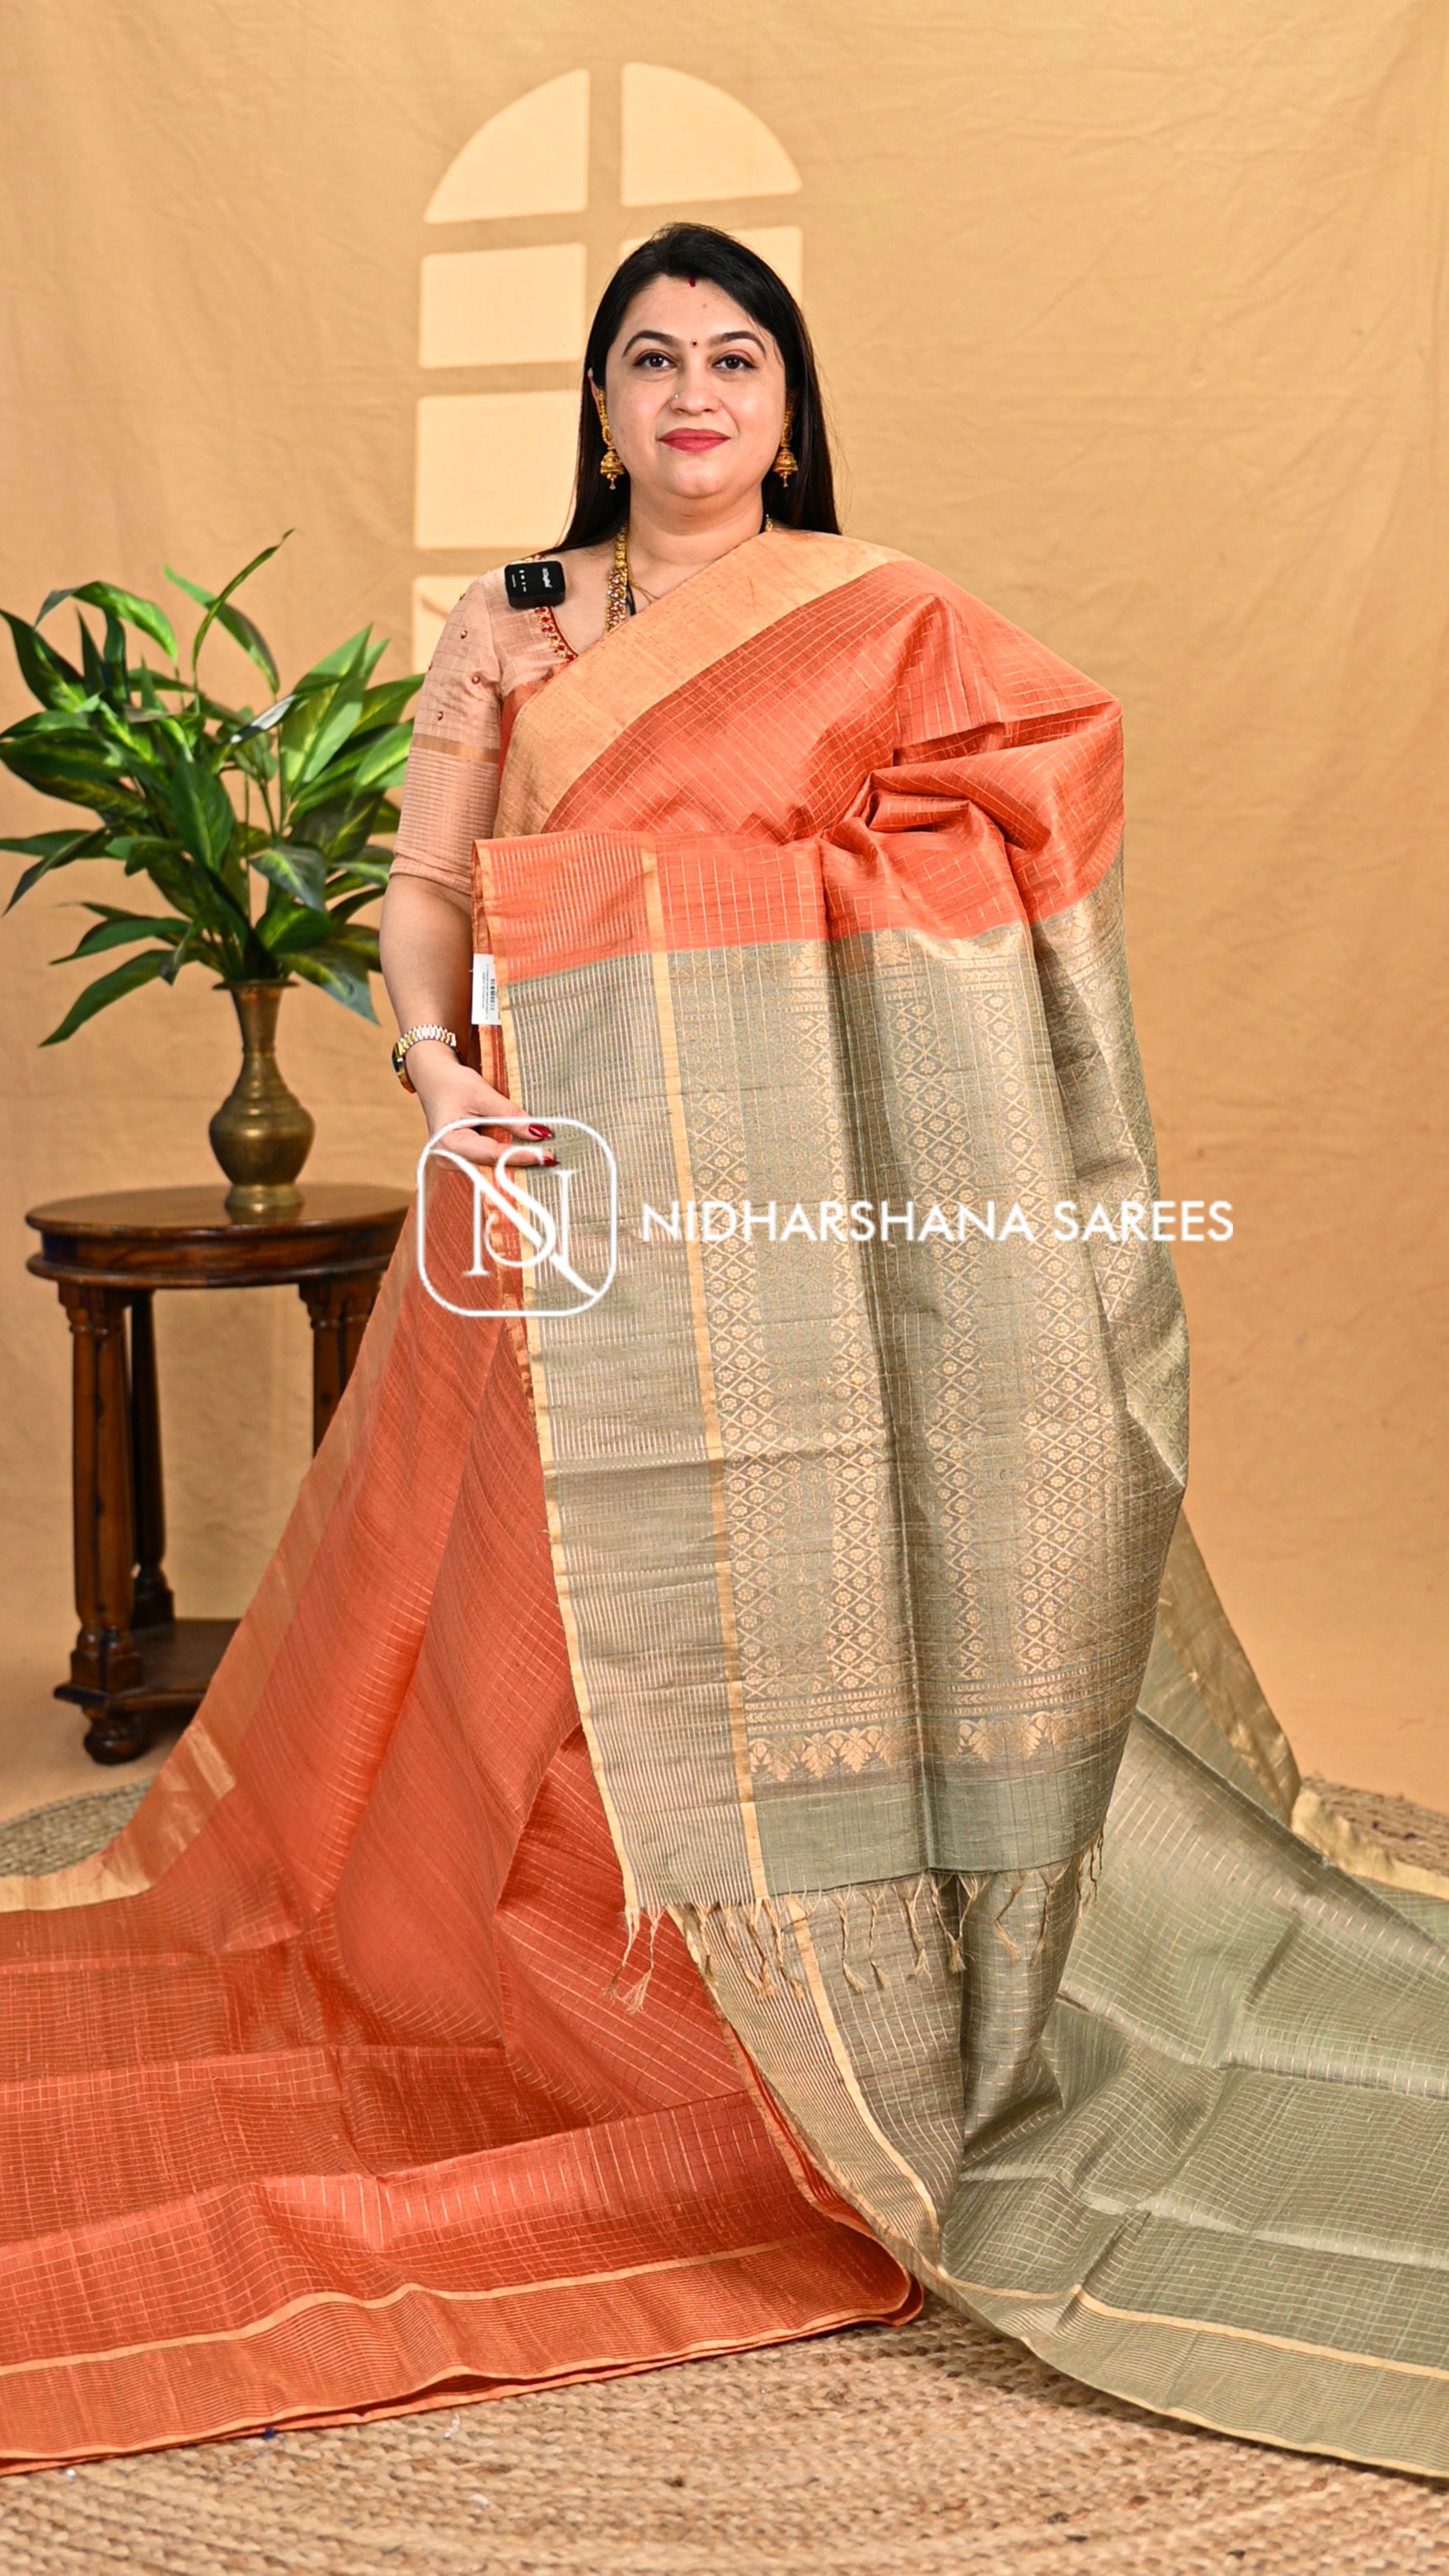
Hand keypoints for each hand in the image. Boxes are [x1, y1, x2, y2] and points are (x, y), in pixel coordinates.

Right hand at [407, 1043, 553, 1169]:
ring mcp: (453, 1161)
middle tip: (552, 1159)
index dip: (522, 1156)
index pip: (493, 1154)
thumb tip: (539, 1133)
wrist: (433, 1078)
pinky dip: (506, 1155)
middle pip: (492, 1165)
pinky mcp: (461, 1158)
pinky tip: (527, 1152)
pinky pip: (487, 1161)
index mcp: (448, 1144)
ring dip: (515, 1159)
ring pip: (491, 1165)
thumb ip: (510, 1116)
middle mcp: (448, 1159)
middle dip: (521, 1161)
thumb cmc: (453, 1083)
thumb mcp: (483, 1095)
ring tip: (543, 1155)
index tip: (547, 1156)